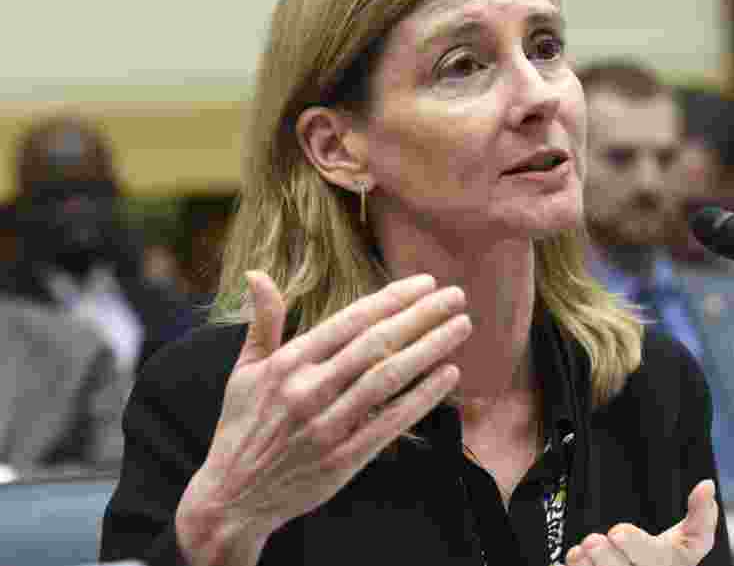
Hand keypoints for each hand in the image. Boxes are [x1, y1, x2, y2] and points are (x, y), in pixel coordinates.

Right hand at [175, 271, 470, 564]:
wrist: (232, 498)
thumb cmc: (242, 427)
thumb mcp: (245, 371)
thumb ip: (263, 322)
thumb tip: (258, 274)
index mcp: (288, 364)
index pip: (350, 321)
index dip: (391, 299)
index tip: (425, 283)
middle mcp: (307, 390)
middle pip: (375, 344)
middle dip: (421, 315)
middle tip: (456, 296)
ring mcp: (327, 426)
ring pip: (388, 378)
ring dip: (430, 349)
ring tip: (460, 327)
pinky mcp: (343, 460)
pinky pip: (391, 422)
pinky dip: (422, 397)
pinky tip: (448, 374)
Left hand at [563, 479, 717, 565]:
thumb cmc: (668, 560)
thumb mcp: (691, 538)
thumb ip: (701, 513)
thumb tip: (706, 486)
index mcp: (672, 565)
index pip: (659, 559)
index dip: (637, 546)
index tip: (617, 530)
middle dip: (608, 559)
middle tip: (593, 541)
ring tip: (580, 551)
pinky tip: (572, 560)